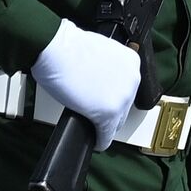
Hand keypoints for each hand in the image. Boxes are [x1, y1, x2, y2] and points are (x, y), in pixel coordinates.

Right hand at [31, 19, 140, 151]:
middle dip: (111, 112)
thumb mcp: (101, 54)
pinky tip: (95, 142)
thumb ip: (108, 69)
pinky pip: (106, 134)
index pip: (126, 89)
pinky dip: (101, 141)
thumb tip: (102, 84)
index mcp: (132, 63)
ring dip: (105, 125)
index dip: (113, 97)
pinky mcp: (108, 113)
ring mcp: (122, 97)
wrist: (58, 50)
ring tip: (94, 127)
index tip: (105, 102)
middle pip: (124, 106)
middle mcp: (133, 79)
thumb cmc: (70, 48)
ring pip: (117, 121)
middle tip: (97, 115)